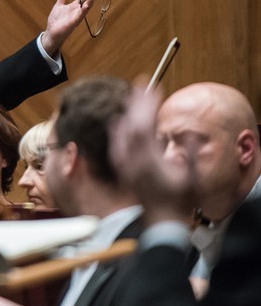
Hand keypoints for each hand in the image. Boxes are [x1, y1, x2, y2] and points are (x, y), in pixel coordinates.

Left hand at [40, 0, 93, 56]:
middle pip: (86, 3)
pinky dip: (83, 11)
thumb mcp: (59, 6)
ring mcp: (75, 18)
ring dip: (89, 3)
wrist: (51, 32)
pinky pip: (79, 17)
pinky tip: (86, 6)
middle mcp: (76, 12)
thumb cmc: (56, 20)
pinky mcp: (73, 23)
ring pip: (85, 9)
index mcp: (73, 7)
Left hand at [109, 81, 196, 224]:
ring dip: (126, 112)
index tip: (154, 88)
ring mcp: (125, 165)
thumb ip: (187, 152)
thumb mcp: (190, 176)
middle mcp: (132, 160)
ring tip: (131, 96)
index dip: (147, 105)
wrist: (162, 221)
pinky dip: (117, 130)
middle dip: (136, 102)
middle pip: (130, 124)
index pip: (143, 125)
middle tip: (140, 84)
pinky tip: (117, 122)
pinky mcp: (123, 169)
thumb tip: (186, 131)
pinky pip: (116, 144)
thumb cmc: (179, 201)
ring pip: (121, 132)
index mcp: (148, 160)